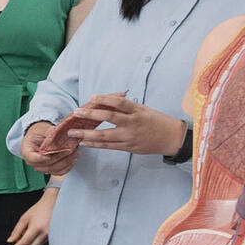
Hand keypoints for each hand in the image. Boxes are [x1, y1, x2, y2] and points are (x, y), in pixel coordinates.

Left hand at [6, 189, 55, 244]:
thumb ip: (17, 230)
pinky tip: (25, 240)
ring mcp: (48, 237)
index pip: (23, 243)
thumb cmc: (39, 210)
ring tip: (16, 244)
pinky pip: (38, 244)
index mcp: (36, 228)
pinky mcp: (50, 237)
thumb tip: (10, 241)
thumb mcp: (24, 218)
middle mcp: (44, 234)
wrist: (52, 205)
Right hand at [21, 122, 77, 174]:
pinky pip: (58, 172)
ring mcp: (41, 167)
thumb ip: (49, 132)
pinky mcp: (49, 169)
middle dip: (60, 158)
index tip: (53, 153)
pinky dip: (67, 167)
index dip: (43, 158)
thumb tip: (57, 133)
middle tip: (70, 150)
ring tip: (75, 154)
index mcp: (26, 151)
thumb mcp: (42, 129)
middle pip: (46, 165)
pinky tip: (72, 160)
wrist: (40, 136)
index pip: (33, 158)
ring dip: (65, 163)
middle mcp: (32, 162)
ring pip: (54, 170)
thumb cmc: (39, 132)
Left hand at [68, 94, 184, 155]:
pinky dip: (95, 144)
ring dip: (86, 134)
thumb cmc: (156, 121)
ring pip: (105, 136)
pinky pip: (108, 146)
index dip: (105, 99)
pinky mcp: (128, 147)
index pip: (119, 102)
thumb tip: (107, 100)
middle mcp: (133, 123)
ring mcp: (130, 137)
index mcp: (138, 111)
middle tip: (76, 113)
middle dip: (90, 115)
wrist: (171, 138)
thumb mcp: (143, 109)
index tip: (92, 97)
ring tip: (73, 132)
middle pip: (109, 118)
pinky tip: (84, 142)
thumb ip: (126, 106)